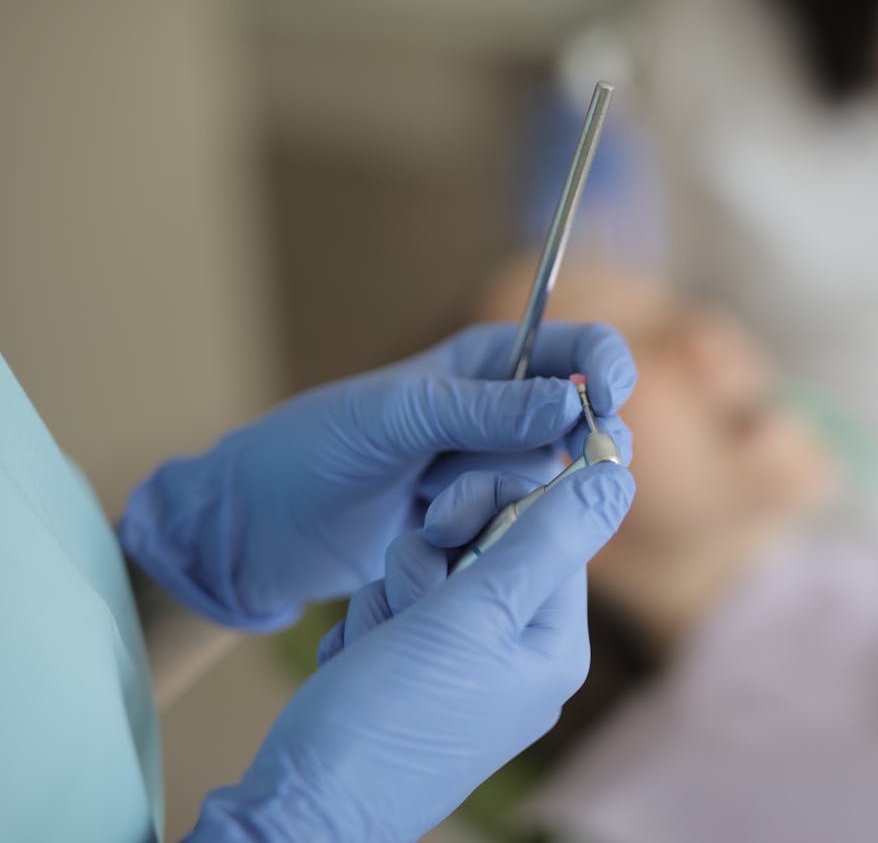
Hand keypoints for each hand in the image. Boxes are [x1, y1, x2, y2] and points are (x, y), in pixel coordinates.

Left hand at [118, 322, 635, 628]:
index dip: (605, 369)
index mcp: (483, 363)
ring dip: (502, 498)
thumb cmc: (312, 451)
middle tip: (513, 474)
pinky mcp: (480, 525)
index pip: (576, 351)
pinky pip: (521, 526)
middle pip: (578, 424)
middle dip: (554, 451)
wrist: (260, 528)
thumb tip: (567, 405)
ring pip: (549, 482)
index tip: (607, 403)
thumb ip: (480, 410)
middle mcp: (499, 415)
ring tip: (433, 508)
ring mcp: (489, 472)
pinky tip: (438, 536)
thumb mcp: (394, 418)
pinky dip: (491, 533)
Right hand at [186, 464, 635, 842]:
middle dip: (430, 565)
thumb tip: (617, 479)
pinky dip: (371, 628)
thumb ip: (547, 539)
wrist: (302, 807)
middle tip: (409, 602)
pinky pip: (398, 613)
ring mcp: (466, 672)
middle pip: (487, 551)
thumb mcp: (474, 613)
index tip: (447, 526)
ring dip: (391, 598)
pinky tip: (359, 663)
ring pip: (432, 576)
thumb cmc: (389, 714)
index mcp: (553, 645)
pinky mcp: (416, 679)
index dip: (495, 511)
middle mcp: (520, 659)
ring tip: (377, 647)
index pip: (550, 532)